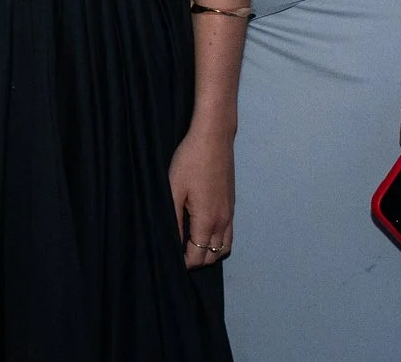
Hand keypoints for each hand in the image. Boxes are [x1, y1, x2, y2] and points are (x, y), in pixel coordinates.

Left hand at [170, 124, 234, 268]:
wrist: (214, 137)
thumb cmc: (190, 160)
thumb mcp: (174, 189)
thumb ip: (173, 220)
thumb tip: (172, 244)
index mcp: (207, 220)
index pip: (198, 256)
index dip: (183, 263)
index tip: (169, 259)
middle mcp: (223, 221)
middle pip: (212, 256)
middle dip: (195, 260)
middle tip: (176, 252)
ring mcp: (230, 213)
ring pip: (224, 248)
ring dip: (208, 252)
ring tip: (189, 245)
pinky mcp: (232, 205)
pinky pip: (229, 235)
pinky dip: (218, 242)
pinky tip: (203, 232)